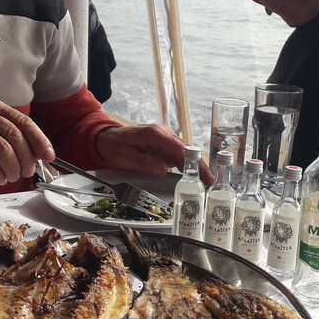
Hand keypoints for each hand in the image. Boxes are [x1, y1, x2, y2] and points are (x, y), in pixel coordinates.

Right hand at [0, 96, 52, 183]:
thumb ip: (8, 138)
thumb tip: (37, 154)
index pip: (23, 122)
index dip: (40, 140)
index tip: (49, 156)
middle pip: (16, 136)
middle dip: (27, 158)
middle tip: (28, 172)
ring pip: (4, 149)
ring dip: (13, 168)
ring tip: (12, 176)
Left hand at [94, 124, 213, 182]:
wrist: (106, 138)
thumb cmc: (113, 146)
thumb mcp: (124, 156)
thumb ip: (143, 162)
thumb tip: (163, 169)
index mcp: (156, 134)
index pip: (181, 149)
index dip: (195, 163)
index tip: (205, 176)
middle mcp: (164, 134)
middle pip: (188, 151)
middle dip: (201, 167)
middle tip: (212, 184)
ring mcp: (166, 139)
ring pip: (186, 153)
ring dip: (196, 168)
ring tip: (207, 184)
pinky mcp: (165, 145)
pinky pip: (179, 155)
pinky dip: (188, 166)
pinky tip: (194, 178)